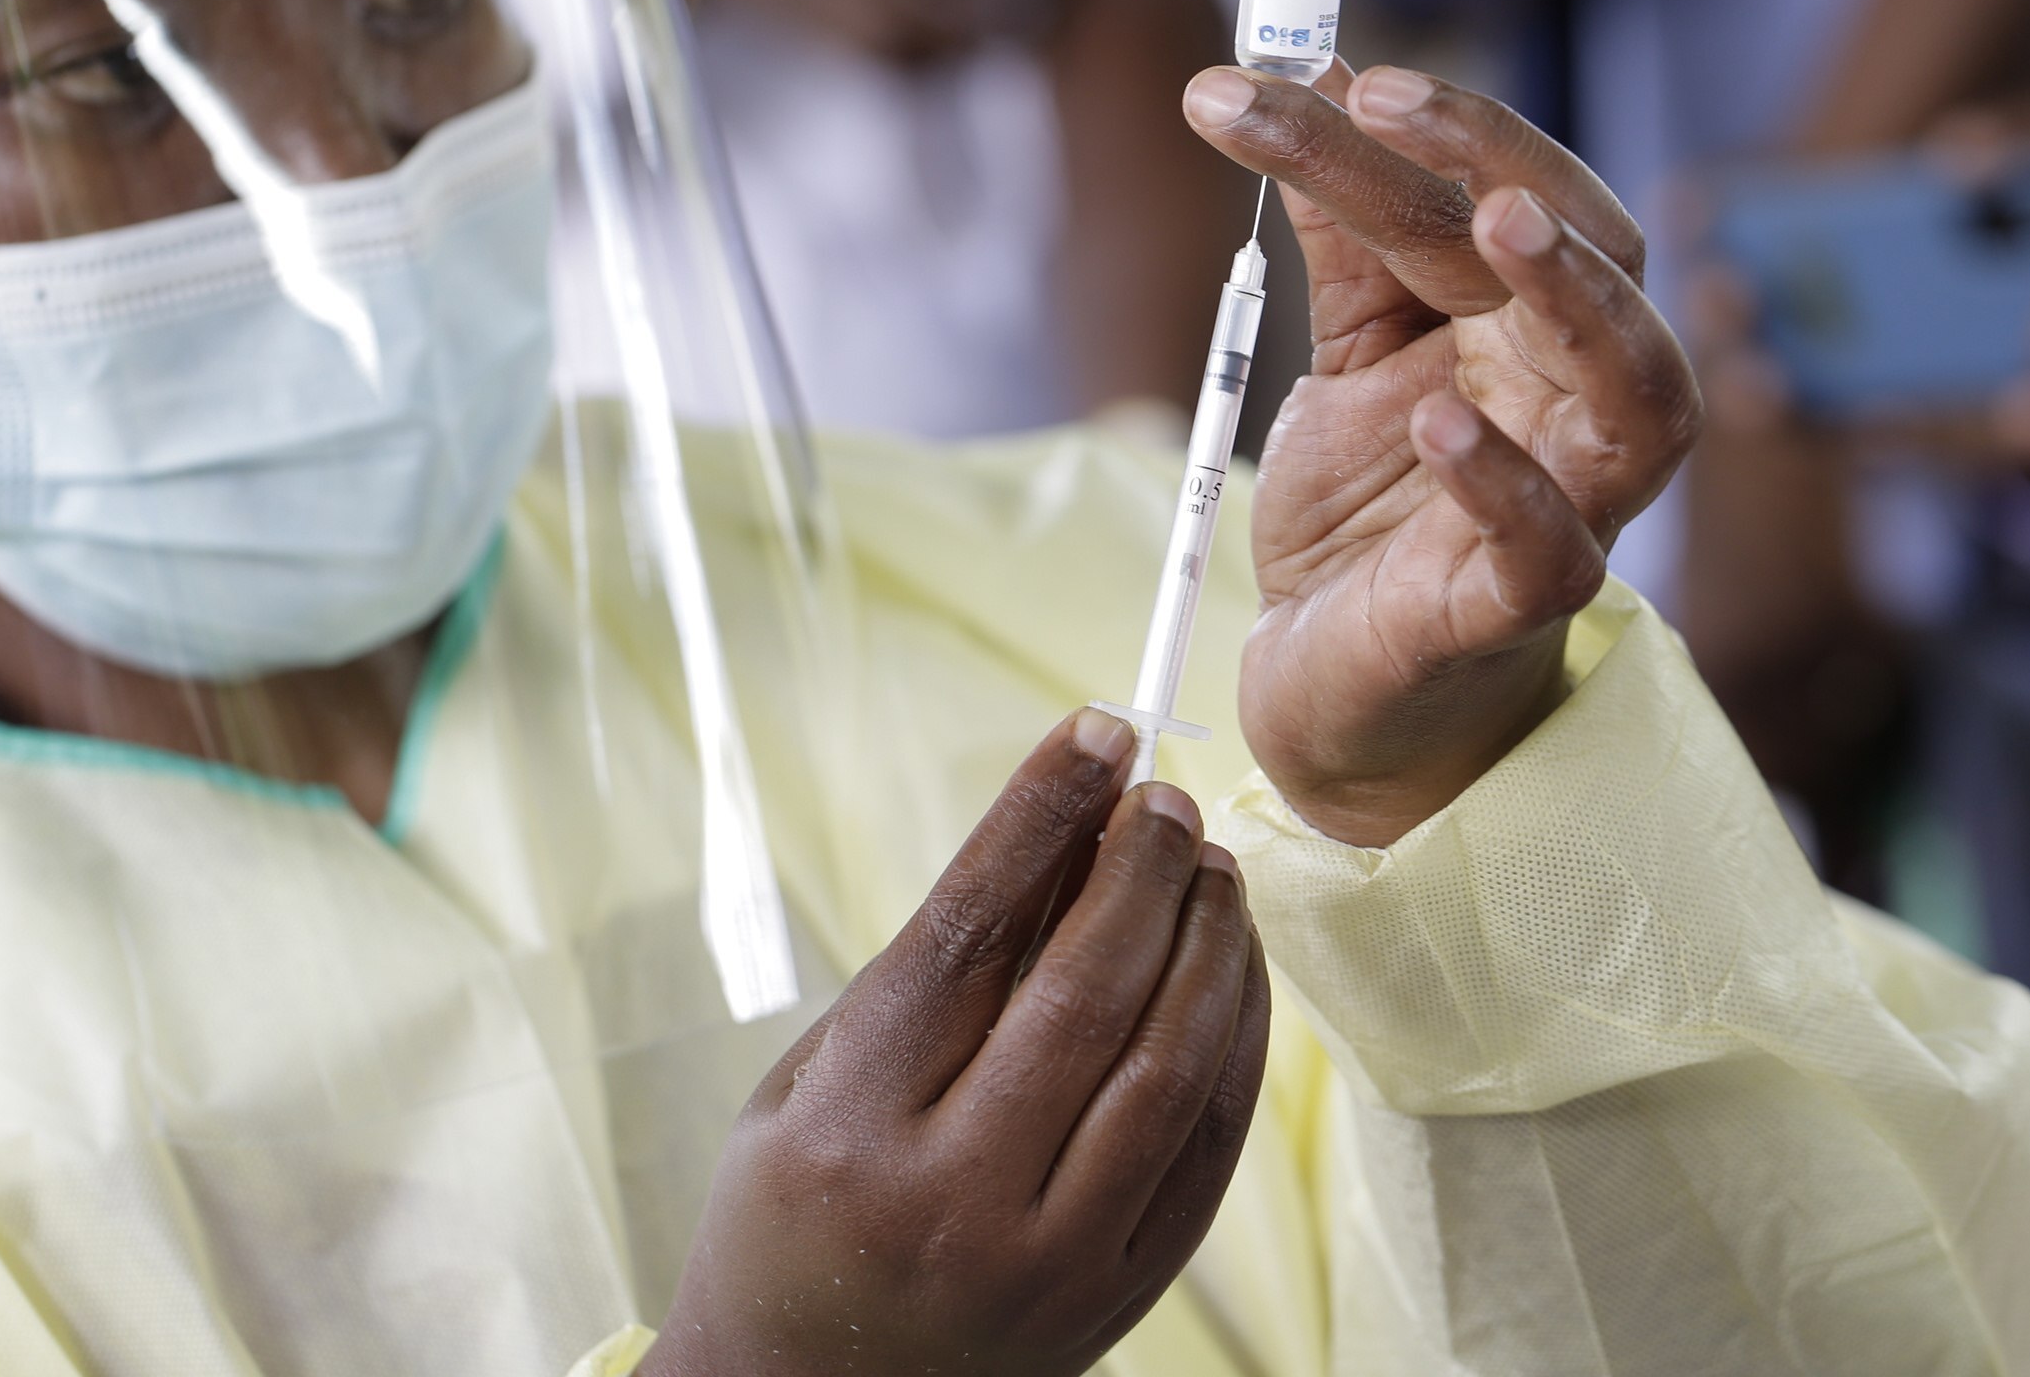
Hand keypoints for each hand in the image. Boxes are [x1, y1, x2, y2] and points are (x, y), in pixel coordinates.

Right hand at [648, 710, 1266, 1376]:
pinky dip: (1234, 1037)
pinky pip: (1206, 1145)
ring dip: (1206, 943)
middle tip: (1166, 795)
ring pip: (1166, 1067)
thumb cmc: (795, 1209)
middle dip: (1139, 868)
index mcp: (851, 1127)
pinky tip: (1231, 964)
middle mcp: (951, 1199)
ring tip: (1209, 864)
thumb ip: (933, 969)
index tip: (1098, 731)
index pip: (969, 931)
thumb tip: (1062, 828)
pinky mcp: (1116, 1297)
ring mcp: (1045, 1261)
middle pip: (1082, 991)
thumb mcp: (815, 1078)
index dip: (1042, 815)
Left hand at [1183, 62, 1699, 846]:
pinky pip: (1550, 547)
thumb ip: (1347, 238)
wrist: (1336, 688)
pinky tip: (1437, 423)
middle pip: (1588, 257)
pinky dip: (1504, 483)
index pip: (1513, 192)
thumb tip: (1310, 78)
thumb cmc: (1370, 512)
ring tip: (1494, 219)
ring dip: (1575, 297)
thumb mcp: (1347, 356)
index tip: (1325, 62)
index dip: (1441, 122)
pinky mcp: (1514, 610)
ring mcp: (1571, 504)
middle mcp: (1574, 400)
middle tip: (1385, 96)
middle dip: (1497, 161)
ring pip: (1635, 393)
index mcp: (1535, 325)